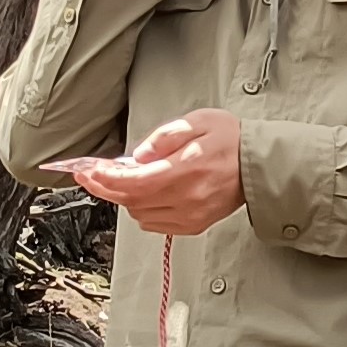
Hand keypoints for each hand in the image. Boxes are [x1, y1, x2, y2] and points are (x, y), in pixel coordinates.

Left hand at [66, 111, 246, 233]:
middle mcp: (187, 198)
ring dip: (126, 198)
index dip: (104, 178)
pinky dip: (143, 210)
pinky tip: (147, 194)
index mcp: (186, 170)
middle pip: (131, 201)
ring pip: (140, 214)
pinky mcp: (194, 225)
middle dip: (107, 187)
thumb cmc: (231, 139)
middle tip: (95, 174)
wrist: (259, 164)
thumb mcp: (198, 121)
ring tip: (128, 179)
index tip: (87, 171)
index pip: (133, 182)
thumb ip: (164, 137)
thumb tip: (138, 156)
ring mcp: (191, 215)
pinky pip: (155, 223)